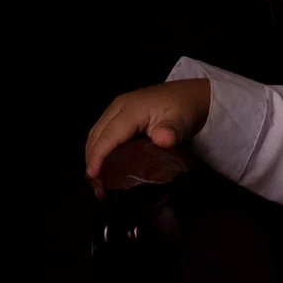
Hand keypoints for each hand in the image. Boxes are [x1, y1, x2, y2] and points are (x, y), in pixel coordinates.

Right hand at [85, 79, 210, 196]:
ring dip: (93, 156)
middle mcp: (118, 107)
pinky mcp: (119, 115)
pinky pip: (103, 133)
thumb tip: (162, 139)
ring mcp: (117, 110)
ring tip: (97, 181)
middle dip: (92, 161)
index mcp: (131, 109)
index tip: (93, 175)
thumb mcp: (183, 120)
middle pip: (97, 136)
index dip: (98, 156)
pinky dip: (99, 150)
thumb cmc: (186, 108)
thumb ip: (171, 130)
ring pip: (96, 134)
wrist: (190, 95)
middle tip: (96, 187)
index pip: (109, 135)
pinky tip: (103, 165)